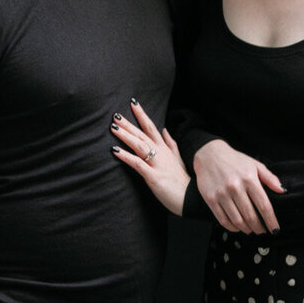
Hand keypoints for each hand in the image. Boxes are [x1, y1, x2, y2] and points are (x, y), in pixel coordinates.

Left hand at [111, 99, 189, 216]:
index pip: (151, 128)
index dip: (142, 115)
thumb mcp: (178, 159)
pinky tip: (115, 150)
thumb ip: (171, 144)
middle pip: (142, 135)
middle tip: (115, 115)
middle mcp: (160, 154)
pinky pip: (137, 164)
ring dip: (126, 136)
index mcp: (164, 149)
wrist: (190, 199)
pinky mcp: (153, 177)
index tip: (133, 103)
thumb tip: (165, 129)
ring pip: (139, 146)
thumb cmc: (182, 181)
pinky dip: (126, 156)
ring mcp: (157, 164)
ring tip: (113, 128)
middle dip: (129, 124)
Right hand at [193, 138, 284, 233]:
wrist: (209, 155)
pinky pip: (223, 219)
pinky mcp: (211, 199)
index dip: (271, 220)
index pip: (263, 205)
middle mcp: (235, 187)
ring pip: (237, 220)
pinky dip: (232, 227)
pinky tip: (238, 227)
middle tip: (262, 231)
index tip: (275, 229)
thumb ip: (270, 178)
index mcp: (249, 179)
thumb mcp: (255, 165)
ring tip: (251, 230)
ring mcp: (222, 194)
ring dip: (246, 229)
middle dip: (259, 228)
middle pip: (250, 216)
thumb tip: (282, 190)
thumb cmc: (234, 160)